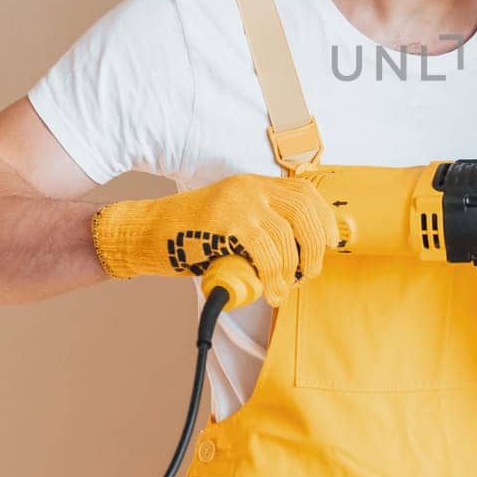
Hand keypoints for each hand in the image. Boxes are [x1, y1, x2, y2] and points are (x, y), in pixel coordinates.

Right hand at [90, 174, 339, 305]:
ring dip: (293, 268)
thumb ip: (260, 228)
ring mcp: (238, 203)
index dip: (323, 219)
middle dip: (314, 247)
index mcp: (254, 185)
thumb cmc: (188, 236)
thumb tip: (298, 256)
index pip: (304, 193)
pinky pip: (266, 252)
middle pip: (303, 212)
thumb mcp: (231, 221)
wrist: (146, 233)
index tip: (330, 243)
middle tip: (308, 272)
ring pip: (287, 236)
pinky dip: (274, 276)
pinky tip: (272, 292)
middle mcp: (250, 188)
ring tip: (285, 288)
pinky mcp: (227, 223)